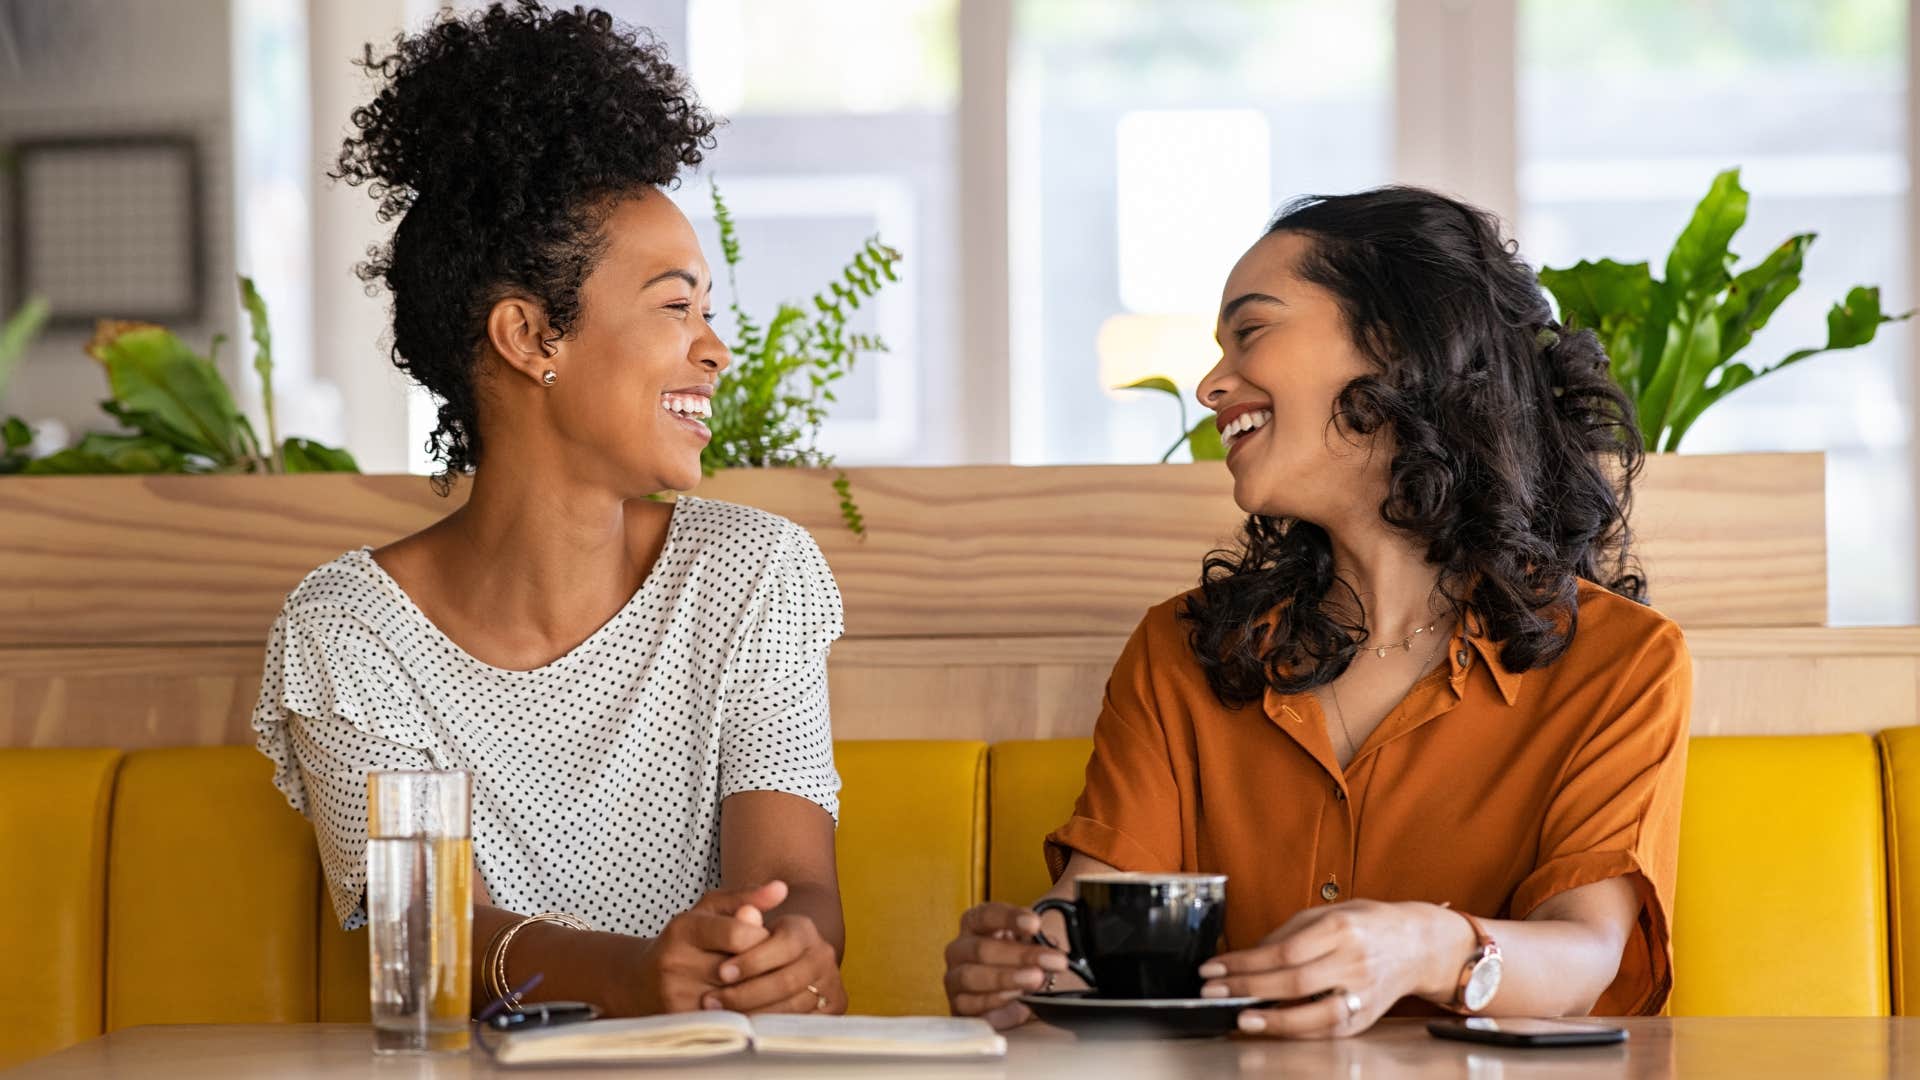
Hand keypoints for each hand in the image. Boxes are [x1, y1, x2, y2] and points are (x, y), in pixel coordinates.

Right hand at [631, 882, 785, 1013]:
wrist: (638, 983)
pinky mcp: (681, 1022)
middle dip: (762, 967)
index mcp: (684, 929)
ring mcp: (675, 996)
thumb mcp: (709, 911)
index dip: (761, 938)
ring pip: (737, 998)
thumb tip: (782, 888)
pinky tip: (750, 1003)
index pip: (738, 934)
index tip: (765, 940)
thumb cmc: (685, 941)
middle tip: (770, 964)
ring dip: (758, 993)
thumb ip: (746, 898)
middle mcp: (675, 963)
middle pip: (740, 968)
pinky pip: (728, 1020)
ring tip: (762, 983)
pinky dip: (745, 1013)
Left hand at [700, 914, 844, 1014]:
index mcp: (803, 928)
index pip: (783, 945)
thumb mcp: (738, 920)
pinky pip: (800, 1025)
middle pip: (787, 981)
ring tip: (721, 1016)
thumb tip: (746, 913)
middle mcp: (822, 955)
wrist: (776, 959)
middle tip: (712, 1001)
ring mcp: (830, 983)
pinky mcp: (833, 1009)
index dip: (751, 961)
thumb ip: (740, 911)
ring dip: (754, 1014)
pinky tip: (744, 1027)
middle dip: (747, 993)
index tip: (721, 973)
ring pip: (792, 1007)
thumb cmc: (749, 939)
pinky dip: (770, 1029)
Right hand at [943, 903, 1069, 1029]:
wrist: (1012, 996)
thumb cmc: (1018, 962)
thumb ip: (1039, 935)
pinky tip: (1020, 1002)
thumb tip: (1055, 938)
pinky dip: (996, 1004)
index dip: (1010, 918)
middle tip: (1052, 960)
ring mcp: (955, 979)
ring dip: (1006, 978)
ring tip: (1036, 980)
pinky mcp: (959, 1007)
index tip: (1035, 923)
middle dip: (1020, 955)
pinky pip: (971, 1006)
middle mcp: (960, 949)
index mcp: (975, 924)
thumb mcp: (1030, 941)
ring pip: (971, 976)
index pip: (986, 915)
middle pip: (981, 949)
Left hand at [1199, 900, 1460, 1038]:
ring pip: (1314, 1014)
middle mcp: (1354, 961)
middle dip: (1247, 989)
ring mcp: (1363, 992)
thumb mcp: (1326, 913)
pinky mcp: (1367, 1017)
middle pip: (1293, 982)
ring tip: (1241, 1018)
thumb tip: (1246, 956)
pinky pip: (1327, 1029)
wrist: (1417, 945)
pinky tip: (1272, 1026)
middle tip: (1213, 992)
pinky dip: (1296, 1031)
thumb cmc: (1366, 924)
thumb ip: (1287, 934)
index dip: (1244, 963)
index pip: (1283, 951)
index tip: (1214, 968)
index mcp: (1340, 928)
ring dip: (1272, 1019)